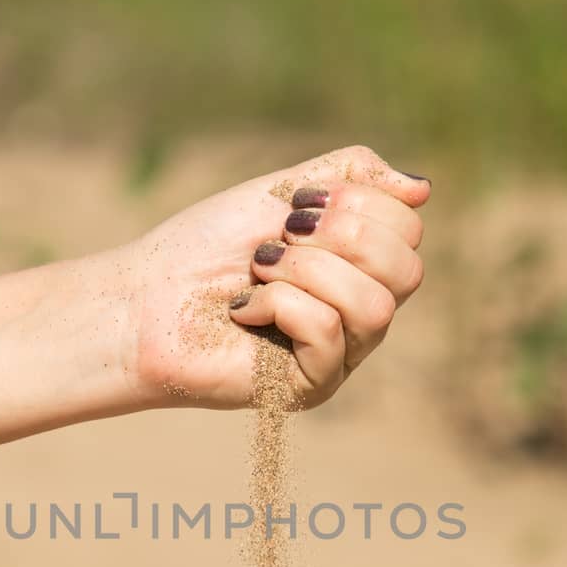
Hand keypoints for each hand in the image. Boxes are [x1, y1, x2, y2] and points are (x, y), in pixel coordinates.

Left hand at [123, 145, 428, 409]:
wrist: (142, 298)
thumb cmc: (203, 248)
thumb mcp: (281, 191)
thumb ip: (351, 178)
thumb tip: (424, 187)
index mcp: (360, 268)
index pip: (410, 231)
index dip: (358, 204)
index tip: (294, 207)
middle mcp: (359, 316)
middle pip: (408, 270)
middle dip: (340, 237)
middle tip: (279, 238)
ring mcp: (339, 357)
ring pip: (375, 307)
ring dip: (307, 272)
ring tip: (259, 271)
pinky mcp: (308, 388)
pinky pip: (329, 334)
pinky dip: (279, 305)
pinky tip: (244, 310)